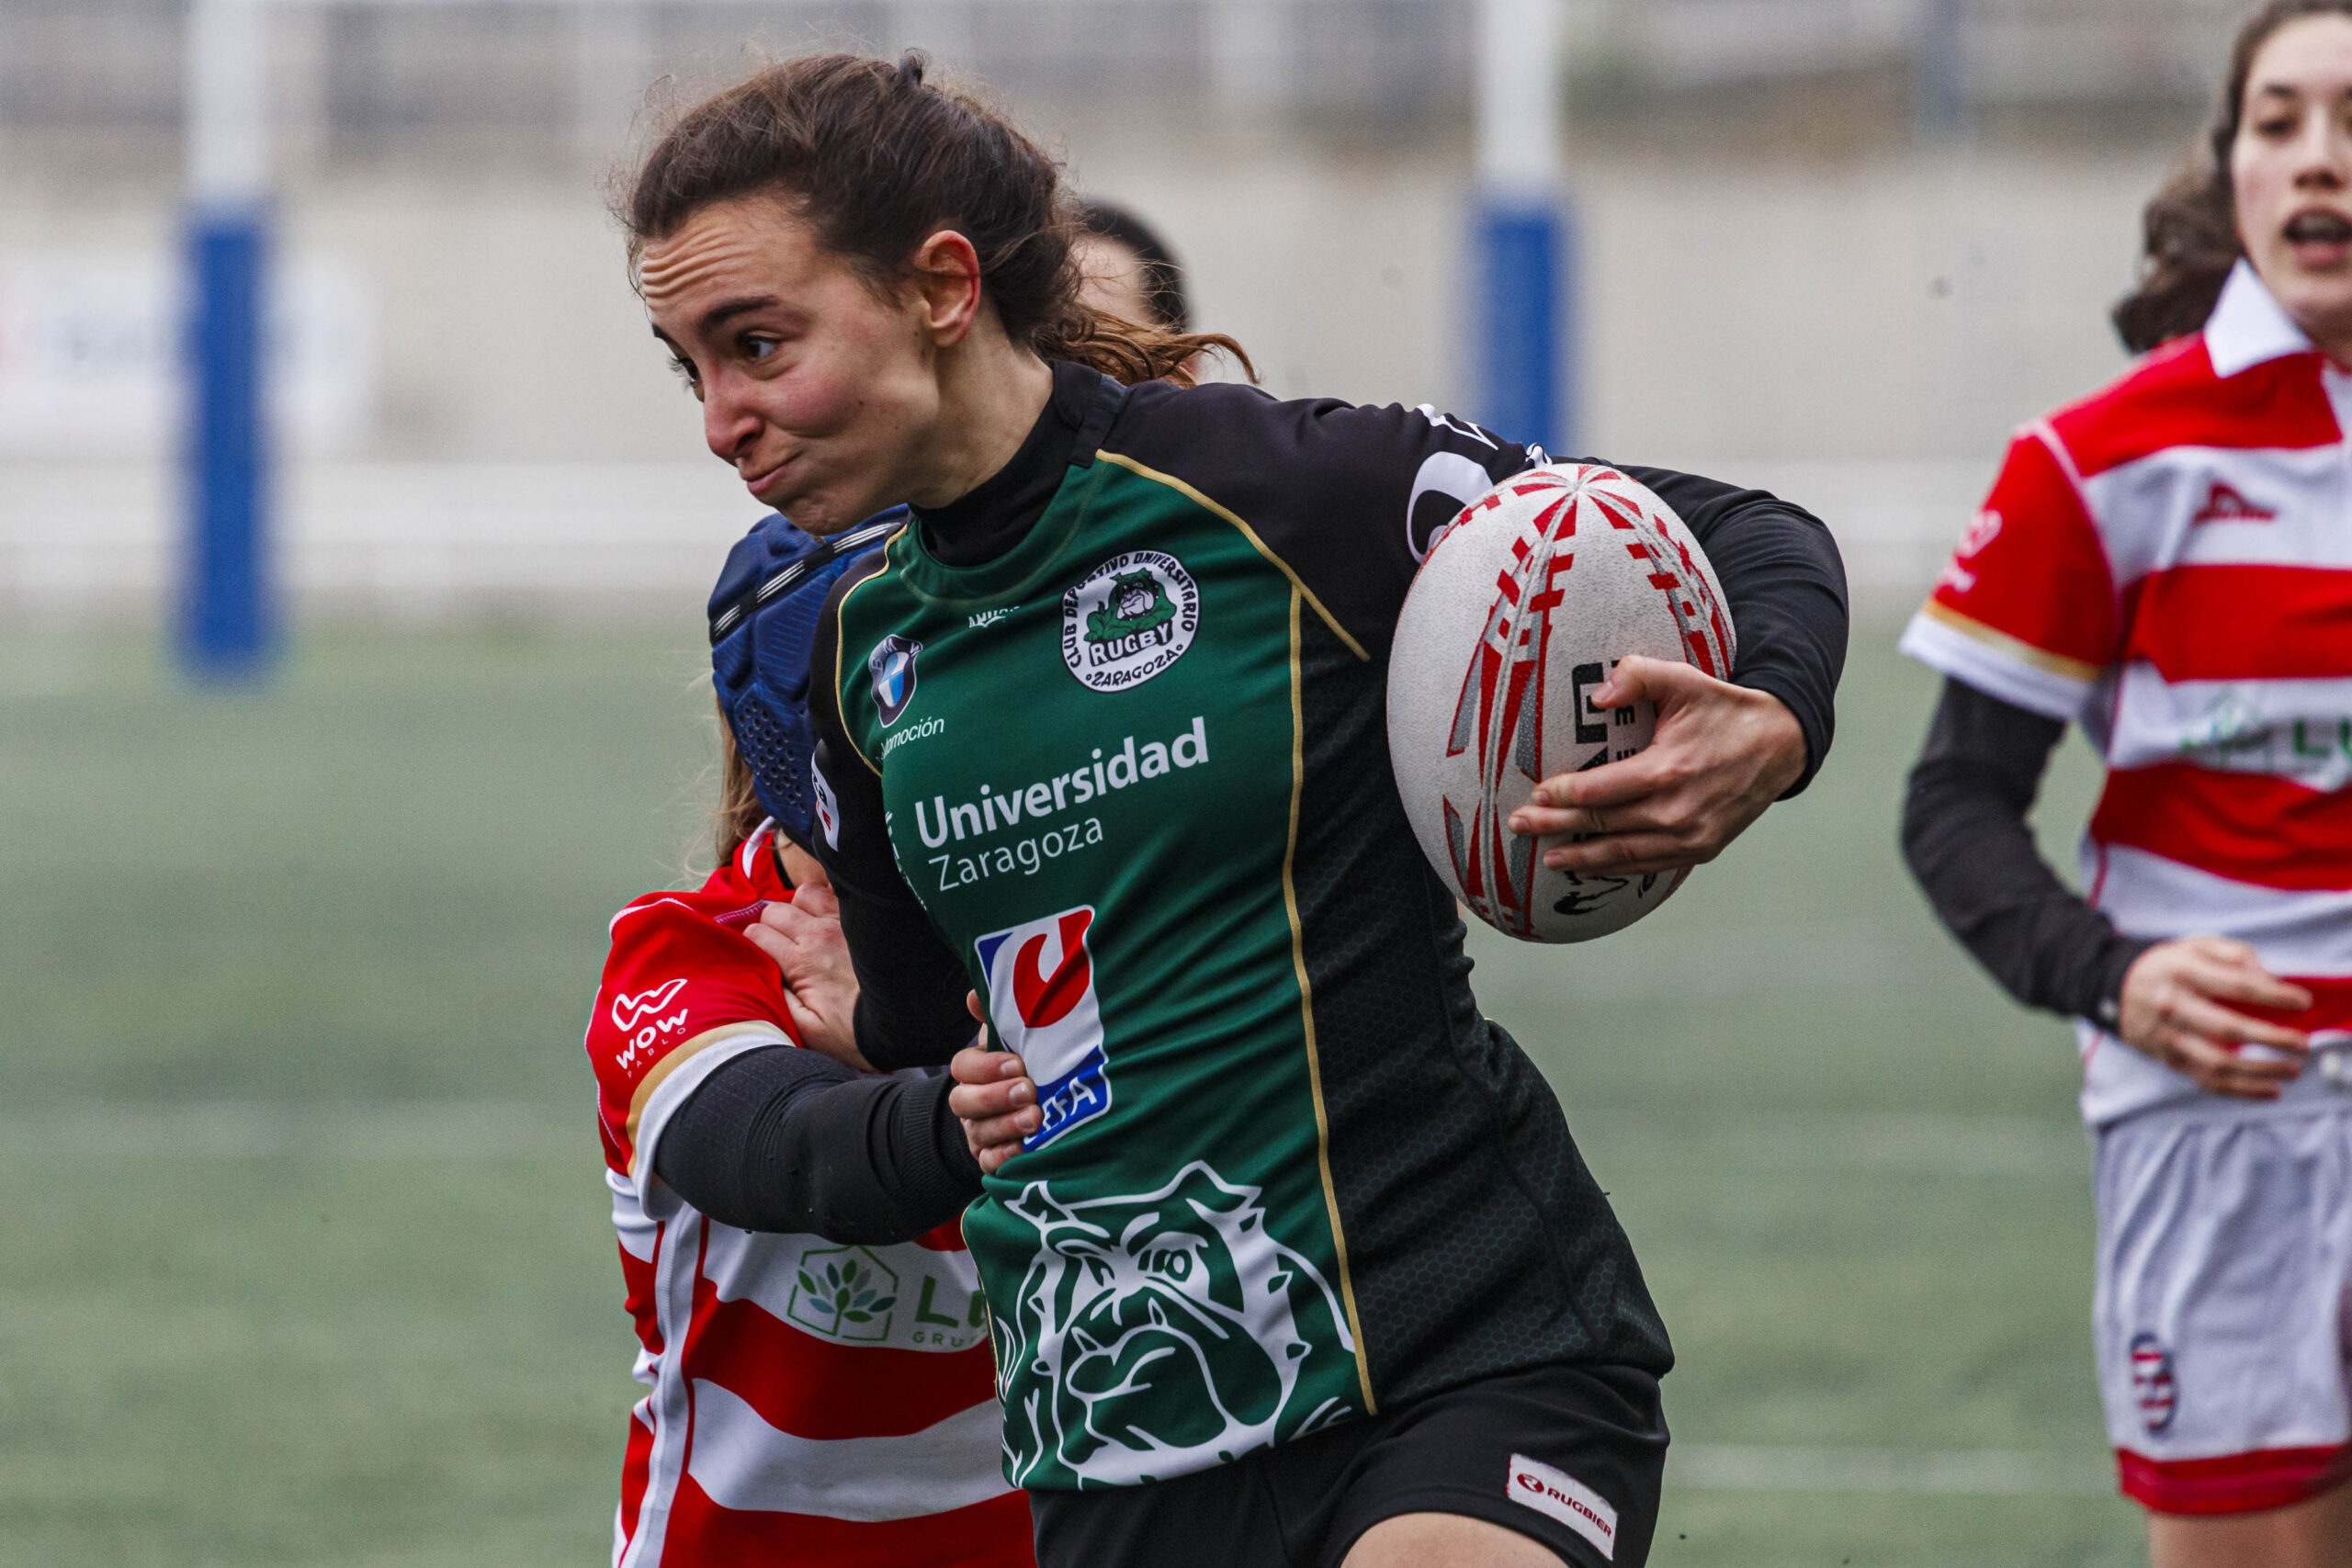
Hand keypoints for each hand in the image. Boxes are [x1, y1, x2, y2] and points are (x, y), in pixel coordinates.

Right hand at [745, 883, 869, 1071]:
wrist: (904, 1024)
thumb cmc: (853, 1033)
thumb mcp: (805, 1031)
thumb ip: (775, 1000)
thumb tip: (757, 974)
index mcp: (801, 962)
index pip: (756, 934)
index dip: (752, 946)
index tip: (761, 959)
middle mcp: (819, 934)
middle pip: (774, 910)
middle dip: (770, 926)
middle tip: (780, 948)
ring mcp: (843, 922)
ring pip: (804, 894)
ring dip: (799, 908)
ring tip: (804, 930)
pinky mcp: (862, 920)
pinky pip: (836, 892)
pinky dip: (827, 899)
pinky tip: (828, 918)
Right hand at [948, 992, 1038, 1174]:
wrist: (1040, 1103)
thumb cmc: (1028, 1062)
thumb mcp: (1015, 1037)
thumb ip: (998, 1016)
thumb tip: (975, 995)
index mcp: (973, 1070)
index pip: (963, 1066)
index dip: (987, 1066)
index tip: (1018, 1063)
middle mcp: (970, 1102)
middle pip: (964, 1101)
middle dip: (996, 1096)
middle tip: (1029, 1091)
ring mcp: (978, 1132)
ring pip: (979, 1132)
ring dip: (1006, 1125)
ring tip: (1036, 1118)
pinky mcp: (991, 1157)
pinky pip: (988, 1163)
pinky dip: (1003, 1157)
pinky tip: (1024, 1151)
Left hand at [1507, 655, 1806, 875]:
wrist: (1782, 744)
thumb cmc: (1725, 710)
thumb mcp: (1684, 680)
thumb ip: (1638, 676)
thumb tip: (1597, 696)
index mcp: (1667, 771)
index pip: (1598, 792)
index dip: (1561, 795)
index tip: (1536, 792)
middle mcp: (1677, 812)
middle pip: (1601, 825)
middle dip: (1555, 827)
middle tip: (1518, 826)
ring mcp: (1691, 836)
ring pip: (1622, 854)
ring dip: (1581, 858)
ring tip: (1548, 858)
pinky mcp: (1702, 849)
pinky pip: (1650, 865)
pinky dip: (1616, 868)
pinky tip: (1591, 865)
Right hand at [2117, 937, 2312, 1098]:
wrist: (2117, 989)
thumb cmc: (2170, 966)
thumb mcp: (2196, 946)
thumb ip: (2235, 955)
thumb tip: (2270, 979)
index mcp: (2183, 972)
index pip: (2235, 986)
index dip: (2273, 996)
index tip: (2302, 1002)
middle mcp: (2173, 1006)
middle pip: (2228, 1029)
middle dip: (2271, 1038)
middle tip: (2302, 1043)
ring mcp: (2169, 1037)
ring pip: (2218, 1063)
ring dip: (2260, 1071)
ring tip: (2292, 1070)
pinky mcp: (2169, 1060)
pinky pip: (2207, 1081)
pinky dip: (2242, 1091)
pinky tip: (2270, 1091)